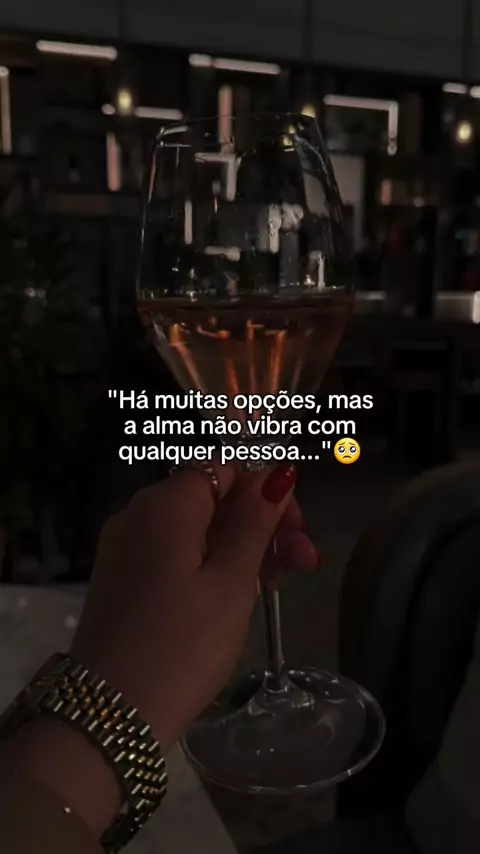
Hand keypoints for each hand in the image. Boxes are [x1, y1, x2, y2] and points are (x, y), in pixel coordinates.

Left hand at [72, 462, 317, 748]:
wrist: (109, 714)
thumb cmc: (182, 644)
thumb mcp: (231, 582)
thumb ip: (255, 522)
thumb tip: (278, 471)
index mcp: (165, 505)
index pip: (224, 469)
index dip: (266, 491)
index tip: (297, 529)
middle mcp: (138, 515)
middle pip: (212, 499)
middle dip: (261, 523)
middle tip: (304, 563)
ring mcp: (126, 548)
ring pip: (196, 529)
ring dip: (241, 546)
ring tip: (279, 584)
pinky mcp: (124, 579)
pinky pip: (174, 554)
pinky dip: (210, 564)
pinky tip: (239, 593)